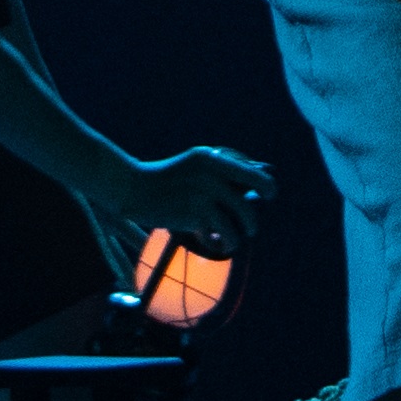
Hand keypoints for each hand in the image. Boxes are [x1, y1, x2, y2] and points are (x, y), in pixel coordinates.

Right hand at [112, 143, 278, 253]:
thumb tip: (266, 173)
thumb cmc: (168, 179)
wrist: (132, 188)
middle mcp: (212, 172)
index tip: (268, 196)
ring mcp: (204, 192)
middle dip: (261, 206)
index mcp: (212, 157)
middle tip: (253, 226)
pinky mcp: (195, 213)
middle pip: (258, 188)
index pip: (254, 171)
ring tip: (231, 241)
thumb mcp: (196, 168)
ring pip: (242, 217)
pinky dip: (220, 242)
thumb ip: (226, 171)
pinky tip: (213, 243)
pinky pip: (221, 233)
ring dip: (240, 234)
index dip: (267, 186)